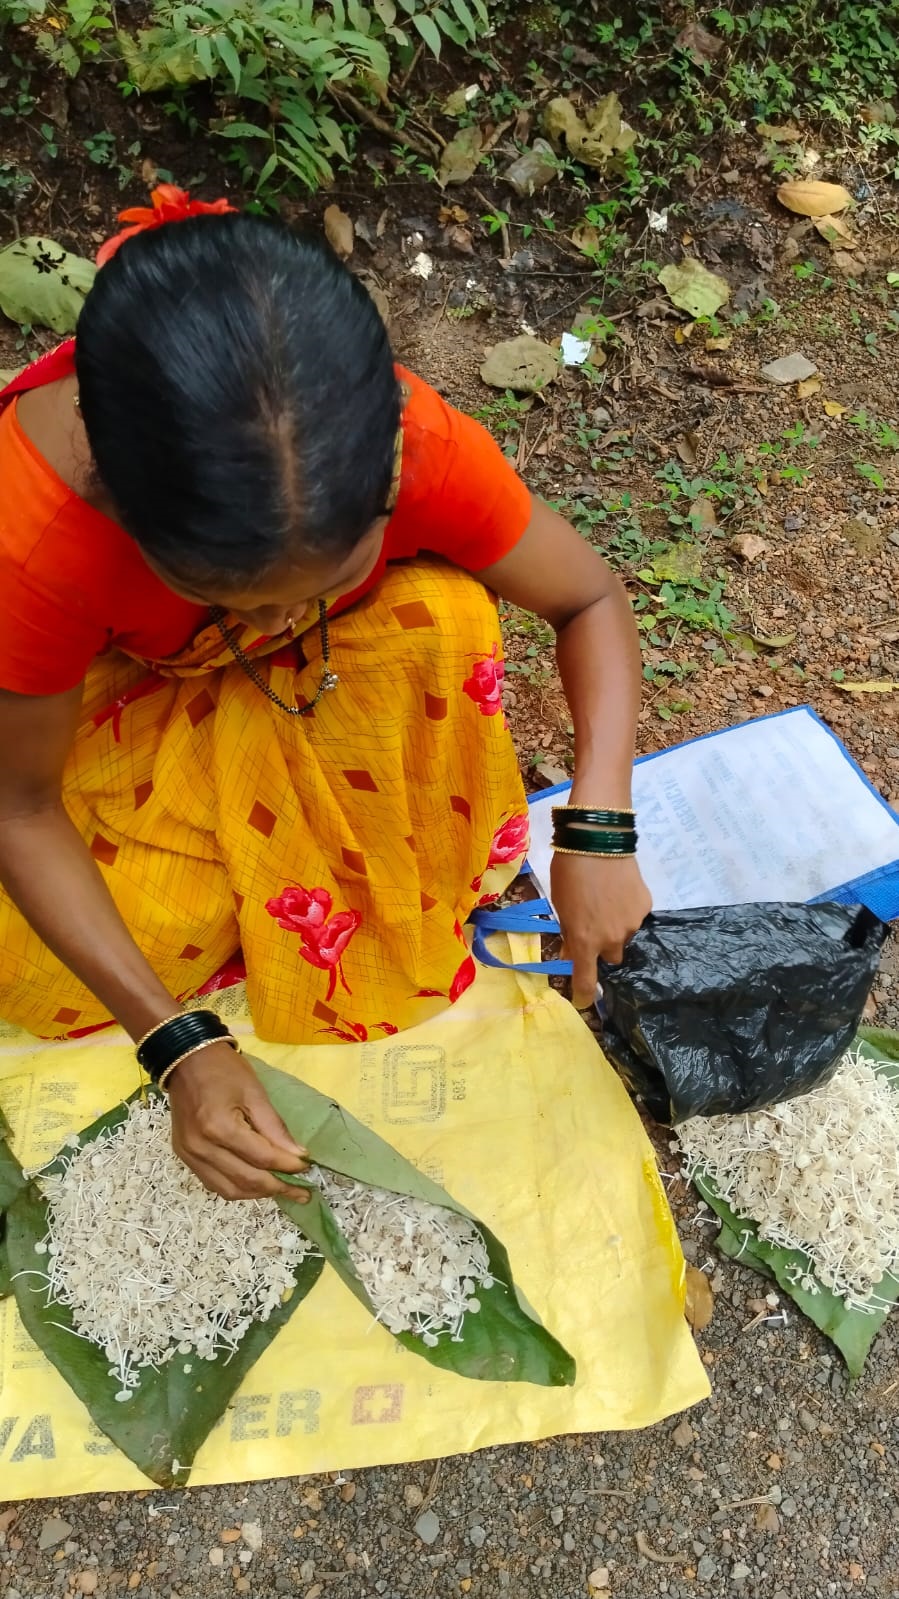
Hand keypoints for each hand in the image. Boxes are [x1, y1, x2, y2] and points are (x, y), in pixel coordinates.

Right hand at [168, 1041, 309, 1199]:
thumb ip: (275, 1128)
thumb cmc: (224, 1070)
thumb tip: (298, 1156)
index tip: (308, 1167)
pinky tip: (255, 1183)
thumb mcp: (255, 1093)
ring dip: (258, 1193)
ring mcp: (189, 1155)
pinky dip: (237, 1187)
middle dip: (278, 1187)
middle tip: (302, 1189)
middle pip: (247, 1180)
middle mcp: (201, 1147)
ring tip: (282, 1189)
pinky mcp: (184, 1157)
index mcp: (219, 1127)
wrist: (186, 1059)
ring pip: (229, 1190)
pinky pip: (214, 1183)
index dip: (288, 1166)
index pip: (262, 1158)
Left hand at [550, 851, 651, 1009]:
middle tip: (595, 926)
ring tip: (608, 901)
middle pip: (611, 958)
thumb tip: (572, 951)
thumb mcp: (561, 906)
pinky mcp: (645, 907)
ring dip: (617, 927)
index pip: (586, 981)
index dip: (584, 994)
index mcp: (585, 942)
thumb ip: (569, 932)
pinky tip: (620, 890)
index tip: (584, 1000)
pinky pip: (636, 917)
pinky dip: (628, 909)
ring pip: (625, 936)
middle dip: (604, 948)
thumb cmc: (569, 873)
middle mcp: (611, 940)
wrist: (597, 841)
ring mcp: (632, 924)